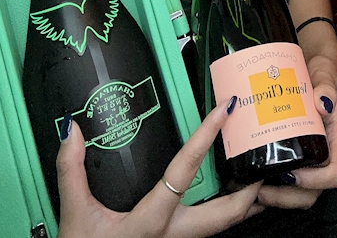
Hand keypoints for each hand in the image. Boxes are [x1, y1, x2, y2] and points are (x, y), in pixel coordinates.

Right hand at [56, 99, 263, 237]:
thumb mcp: (75, 216)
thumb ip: (72, 171)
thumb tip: (71, 130)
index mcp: (151, 221)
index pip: (184, 171)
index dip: (204, 138)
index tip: (222, 111)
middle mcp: (173, 235)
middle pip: (225, 213)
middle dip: (250, 189)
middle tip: (265, 159)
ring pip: (223, 225)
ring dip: (245, 203)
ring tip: (260, 177)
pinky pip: (209, 229)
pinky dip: (226, 211)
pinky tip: (231, 197)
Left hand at [255, 52, 336, 209]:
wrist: (315, 63)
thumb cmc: (324, 70)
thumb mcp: (326, 74)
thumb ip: (326, 86)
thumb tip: (323, 103)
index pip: (335, 172)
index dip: (316, 181)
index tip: (293, 174)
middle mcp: (326, 150)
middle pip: (315, 190)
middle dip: (290, 197)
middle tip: (262, 191)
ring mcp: (312, 152)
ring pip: (301, 189)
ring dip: (281, 195)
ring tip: (256, 188)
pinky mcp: (298, 150)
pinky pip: (291, 174)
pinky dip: (276, 183)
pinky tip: (257, 174)